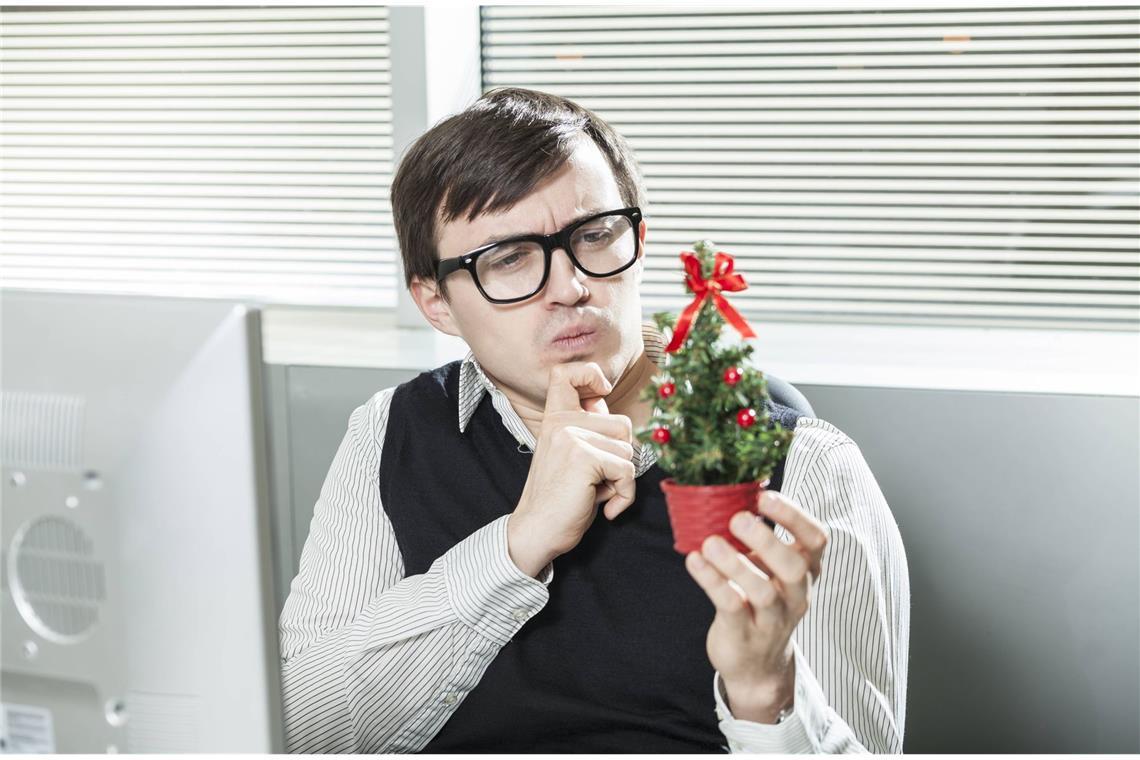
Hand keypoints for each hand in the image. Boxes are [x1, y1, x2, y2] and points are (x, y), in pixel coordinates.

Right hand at [507, 362, 636, 576]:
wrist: (537, 531)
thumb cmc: (559, 499)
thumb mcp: (571, 456)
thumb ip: (587, 429)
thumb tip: (603, 400)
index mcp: (555, 420)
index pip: (566, 373)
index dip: (589, 374)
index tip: (601, 391)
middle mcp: (562, 423)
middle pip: (623, 425)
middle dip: (621, 457)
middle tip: (597, 480)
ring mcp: (572, 438)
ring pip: (628, 451)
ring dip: (621, 480)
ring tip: (596, 493)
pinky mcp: (584, 458)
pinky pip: (627, 471)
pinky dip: (625, 495)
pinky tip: (606, 509)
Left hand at [684, 490, 827, 721]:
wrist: (755, 663)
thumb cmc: (758, 599)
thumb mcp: (767, 568)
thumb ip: (757, 537)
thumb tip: (728, 489)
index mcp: (806, 570)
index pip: (816, 540)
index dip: (795, 516)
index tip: (765, 495)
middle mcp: (796, 595)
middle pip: (794, 567)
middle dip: (767, 540)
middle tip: (738, 519)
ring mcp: (773, 619)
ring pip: (763, 591)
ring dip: (735, 564)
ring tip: (709, 542)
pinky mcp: (745, 635)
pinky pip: (732, 606)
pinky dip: (712, 582)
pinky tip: (694, 561)